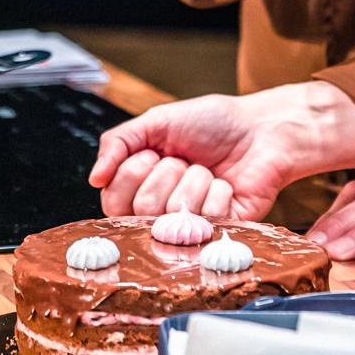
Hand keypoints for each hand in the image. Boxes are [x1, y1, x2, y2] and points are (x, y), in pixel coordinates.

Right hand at [89, 82, 354, 221]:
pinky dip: (219, 192)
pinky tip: (227, 185)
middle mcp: (161, 212)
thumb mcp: (157, 122)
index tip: (153, 153)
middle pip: (141, 210)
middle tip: (185, 159)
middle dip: (167, 172)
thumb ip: (118, 143)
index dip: (132, 173)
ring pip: (175, 214)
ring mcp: (191, 225)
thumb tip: (94, 179)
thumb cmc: (212, 123)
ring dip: (196, 179)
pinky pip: (207, 220)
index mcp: (140, 187)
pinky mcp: (221, 233)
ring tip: (208, 170)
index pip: (112, 201)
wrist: (260, 128)